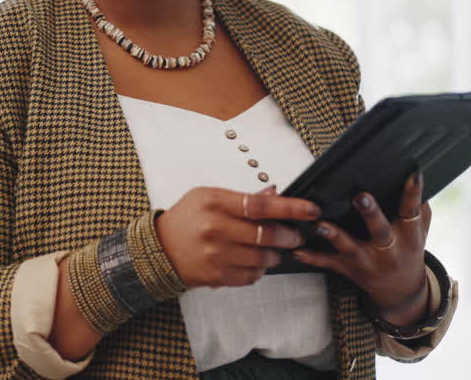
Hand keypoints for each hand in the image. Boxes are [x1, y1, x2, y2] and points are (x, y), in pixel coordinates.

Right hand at [156, 185, 321, 288]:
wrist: (159, 248)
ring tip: (272, 248)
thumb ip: (243, 197)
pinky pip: (252, 275)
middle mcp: (215, 229)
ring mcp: (216, 256)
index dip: (291, 208)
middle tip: (295, 235)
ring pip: (263, 258)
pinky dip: (260, 268)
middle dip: (289, 236)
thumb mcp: (208, 196)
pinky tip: (253, 260)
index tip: (312, 210)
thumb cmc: (186, 218)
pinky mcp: (216, 277)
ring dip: (275, 254)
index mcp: (215, 203)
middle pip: (267, 235)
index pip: (261, 205)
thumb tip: (275, 194)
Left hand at [293, 172, 431, 324]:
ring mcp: (367, 260)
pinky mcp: (349, 269)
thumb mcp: (420, 231)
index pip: (411, 211)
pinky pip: (329, 263)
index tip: (412, 175)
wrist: (401, 291)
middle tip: (361, 197)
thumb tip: (415, 177)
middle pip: (380, 230)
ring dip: (335, 236)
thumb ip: (420, 208)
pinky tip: (297, 251)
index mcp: (408, 236)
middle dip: (370, 214)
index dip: (413, 193)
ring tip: (321, 225)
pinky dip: (312, 258)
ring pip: (350, 248)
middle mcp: (388, 249)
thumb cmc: (407, 251)